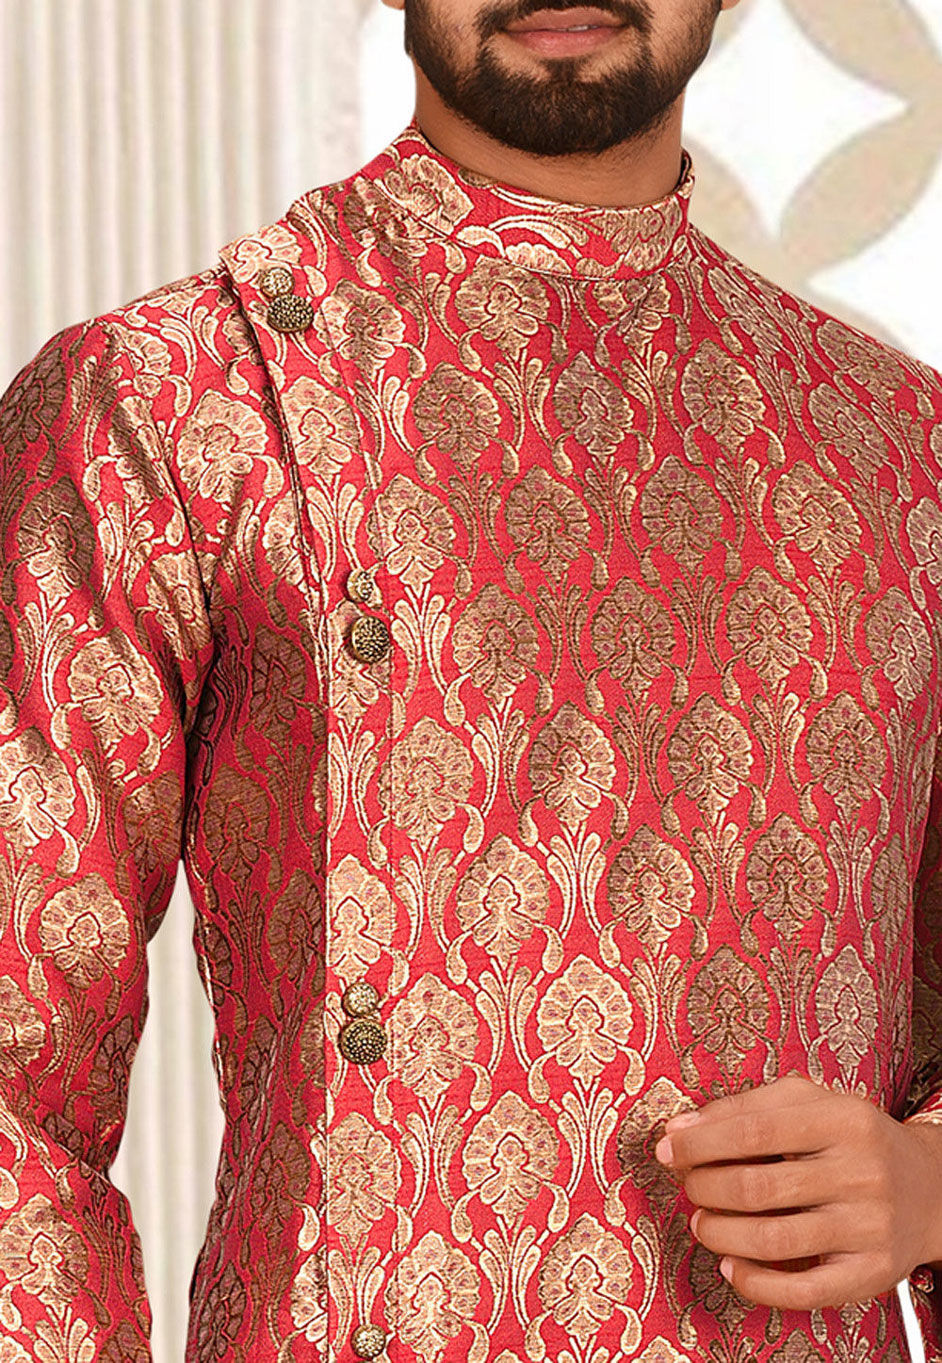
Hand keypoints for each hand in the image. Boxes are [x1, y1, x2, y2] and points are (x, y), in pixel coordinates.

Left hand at [653, 1074, 941, 1308]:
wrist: (929, 1187)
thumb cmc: (852, 1139)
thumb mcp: (807, 1102)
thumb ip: (744, 1107)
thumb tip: (681, 1130)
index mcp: (842, 1120)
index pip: (753, 1131)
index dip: (700, 1143)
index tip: (669, 1149)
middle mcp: (860, 1173)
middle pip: (757, 1187)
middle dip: (705, 1187)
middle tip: (690, 1186)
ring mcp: (868, 1226)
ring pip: (774, 1240)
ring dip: (720, 1233)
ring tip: (703, 1222)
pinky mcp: (870, 1273)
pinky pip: (803, 1290)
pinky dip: (755, 1283)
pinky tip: (732, 1265)